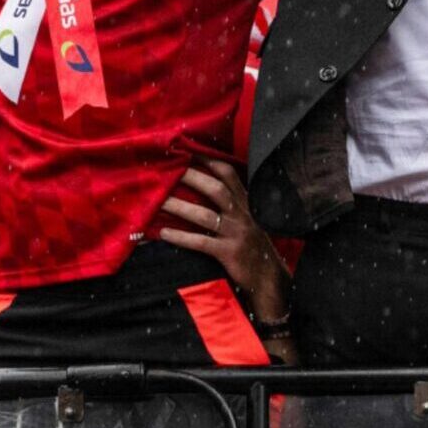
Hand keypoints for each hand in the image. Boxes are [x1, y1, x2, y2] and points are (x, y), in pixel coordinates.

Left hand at [156, 157, 284, 299]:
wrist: (269, 278)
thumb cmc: (254, 247)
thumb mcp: (248, 220)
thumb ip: (232, 205)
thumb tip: (203, 189)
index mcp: (245, 203)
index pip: (229, 174)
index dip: (209, 160)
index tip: (188, 149)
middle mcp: (242, 214)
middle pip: (216, 189)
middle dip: (192, 178)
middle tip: (169, 170)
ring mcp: (236, 233)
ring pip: (205, 216)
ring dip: (180, 207)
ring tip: (158, 202)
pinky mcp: (229, 253)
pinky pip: (201, 242)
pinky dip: (181, 237)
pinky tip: (164, 233)